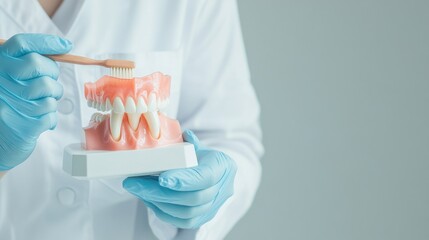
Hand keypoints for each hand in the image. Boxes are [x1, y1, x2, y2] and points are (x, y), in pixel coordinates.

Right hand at [0, 34, 71, 170]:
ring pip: (49, 91)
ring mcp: (11, 103)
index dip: (46, 43)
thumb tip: (62, 50)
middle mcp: (1, 82)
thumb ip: (26, 66)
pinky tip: (36, 121)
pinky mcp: (24, 126)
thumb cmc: (7, 108)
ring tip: (37, 106)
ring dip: (51, 100)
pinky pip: (50, 113)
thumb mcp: (8, 81)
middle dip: (51, 75)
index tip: (66, 46)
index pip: (22, 44)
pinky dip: (48, 119)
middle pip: (40, 65)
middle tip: (45, 86)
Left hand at [123, 130, 236, 228]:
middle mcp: (222, 189)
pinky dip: (162, 211)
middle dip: (159, 192)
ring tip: (138, 190)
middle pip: (193, 198)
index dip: (184, 180)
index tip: (161, 179)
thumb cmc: (205, 158)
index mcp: (223, 166)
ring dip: (158, 202)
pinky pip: (182, 221)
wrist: (217, 175)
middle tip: (135, 183)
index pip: (204, 177)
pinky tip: (148, 200)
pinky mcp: (203, 218)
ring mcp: (214, 207)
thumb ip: (190, 142)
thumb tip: (183, 136)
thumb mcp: (199, 145)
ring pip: (186, 212)